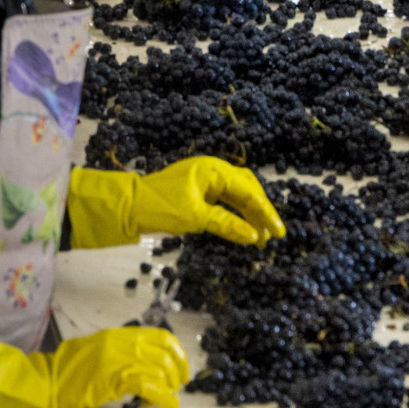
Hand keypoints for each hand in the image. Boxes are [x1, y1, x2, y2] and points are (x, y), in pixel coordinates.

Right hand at [0, 328, 188, 407]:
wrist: (44, 383)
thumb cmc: (65, 372)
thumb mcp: (94, 353)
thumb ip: (116, 352)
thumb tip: (138, 362)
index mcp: (116, 334)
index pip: (158, 334)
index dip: (175, 350)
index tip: (181, 366)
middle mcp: (120, 342)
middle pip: (163, 349)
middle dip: (178, 367)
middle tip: (182, 384)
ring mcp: (116, 359)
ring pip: (157, 366)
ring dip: (171, 384)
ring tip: (172, 397)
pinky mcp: (111, 379)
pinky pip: (146, 384)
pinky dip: (162, 395)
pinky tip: (168, 404)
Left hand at [69, 158, 284, 249]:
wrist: (130, 206)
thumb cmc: (161, 207)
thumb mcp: (195, 218)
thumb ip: (226, 224)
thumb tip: (253, 236)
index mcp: (213, 169)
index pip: (248, 190)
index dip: (265, 212)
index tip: (278, 232)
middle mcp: (212, 170)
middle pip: (246, 188)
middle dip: (261, 212)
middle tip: (273, 236)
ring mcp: (205, 179)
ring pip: (237, 194)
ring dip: (250, 215)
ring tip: (261, 238)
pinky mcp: (199, 191)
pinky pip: (225, 200)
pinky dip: (236, 214)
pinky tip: (243, 229)